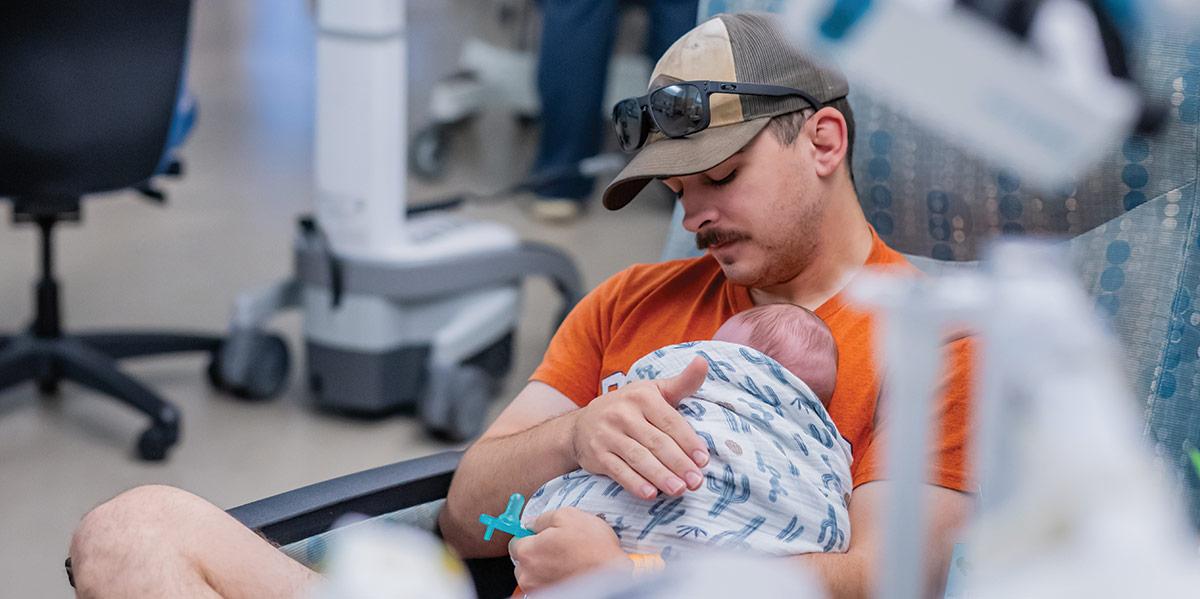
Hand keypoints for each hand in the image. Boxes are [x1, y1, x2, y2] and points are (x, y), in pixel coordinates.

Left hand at [509, 508, 627, 591]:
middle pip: (523, 560)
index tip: (541, 534)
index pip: (514, 540)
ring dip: (544, 567)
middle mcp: (527, 575)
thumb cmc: (593, 546)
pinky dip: (554, 578)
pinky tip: (570, 571)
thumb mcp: (568, 515)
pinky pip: (545, 584)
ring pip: (533, 574)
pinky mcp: (551, 596)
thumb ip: (542, 518)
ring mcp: (538, 589)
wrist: (612, 575)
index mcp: (527, 551)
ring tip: (567, 560)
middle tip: (559, 546)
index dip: (529, 535)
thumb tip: (531, 522)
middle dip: (536, 552)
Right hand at [570, 357, 709, 499]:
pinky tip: (650, 494)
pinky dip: (634, 483)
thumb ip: (682, 383)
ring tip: (679, 490)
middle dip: (678, 463)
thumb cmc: (629, 408)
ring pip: (638, 458)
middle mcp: (622, 413)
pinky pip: (618, 471)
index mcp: (642, 396)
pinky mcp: (596, 455)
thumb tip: (704, 361)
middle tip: (696, 482)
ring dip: (660, 476)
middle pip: (656, 442)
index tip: (703, 460)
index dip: (688, 442)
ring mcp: (607, 434)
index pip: (670, 421)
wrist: (582, 425)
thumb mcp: (654, 391)